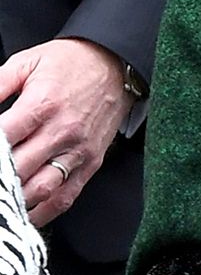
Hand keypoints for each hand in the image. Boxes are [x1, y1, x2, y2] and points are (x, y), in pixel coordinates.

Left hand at [0, 38, 131, 224]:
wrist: (115, 65)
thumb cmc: (70, 63)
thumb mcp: (25, 62)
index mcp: (42, 105)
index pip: (4, 138)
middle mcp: (62, 132)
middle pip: (19, 168)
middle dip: (1, 175)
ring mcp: (78, 152)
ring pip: (41, 188)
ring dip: (17, 197)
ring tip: (5, 197)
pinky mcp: (91, 164)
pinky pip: (65, 197)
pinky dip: (43, 211)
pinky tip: (26, 211)